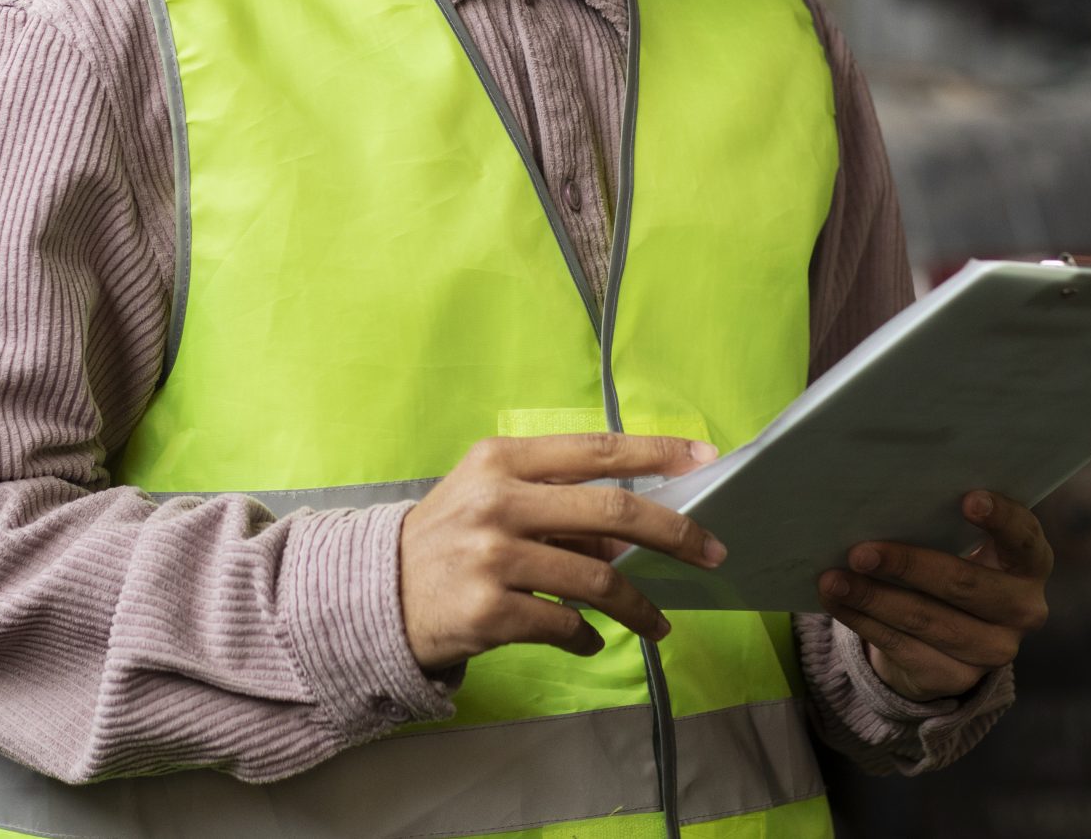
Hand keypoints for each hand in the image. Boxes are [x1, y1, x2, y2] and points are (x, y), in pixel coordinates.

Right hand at [399, 432, 725, 671]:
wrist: (378, 594)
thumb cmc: (449, 538)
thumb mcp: (491, 497)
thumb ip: (555, 501)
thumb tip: (635, 530)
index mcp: (502, 460)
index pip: (596, 449)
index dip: (657, 452)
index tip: (705, 459)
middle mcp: (498, 502)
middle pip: (612, 511)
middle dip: (675, 533)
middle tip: (712, 552)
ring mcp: (492, 557)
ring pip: (597, 580)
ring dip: (640, 607)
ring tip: (660, 624)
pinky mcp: (489, 611)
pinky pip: (566, 626)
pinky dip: (589, 638)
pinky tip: (592, 641)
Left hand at [815, 490, 1052, 701]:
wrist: (942, 638)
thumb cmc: (947, 566)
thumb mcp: (955, 544)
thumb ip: (939, 524)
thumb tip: (879, 504)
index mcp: (1030, 564)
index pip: (1024, 538)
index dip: (1001, 519)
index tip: (968, 499)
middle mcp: (1023, 609)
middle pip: (964, 584)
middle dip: (908, 565)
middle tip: (859, 552)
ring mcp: (995, 650)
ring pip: (927, 620)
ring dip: (873, 598)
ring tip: (832, 579)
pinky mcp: (960, 678)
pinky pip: (905, 647)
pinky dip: (865, 621)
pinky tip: (838, 603)